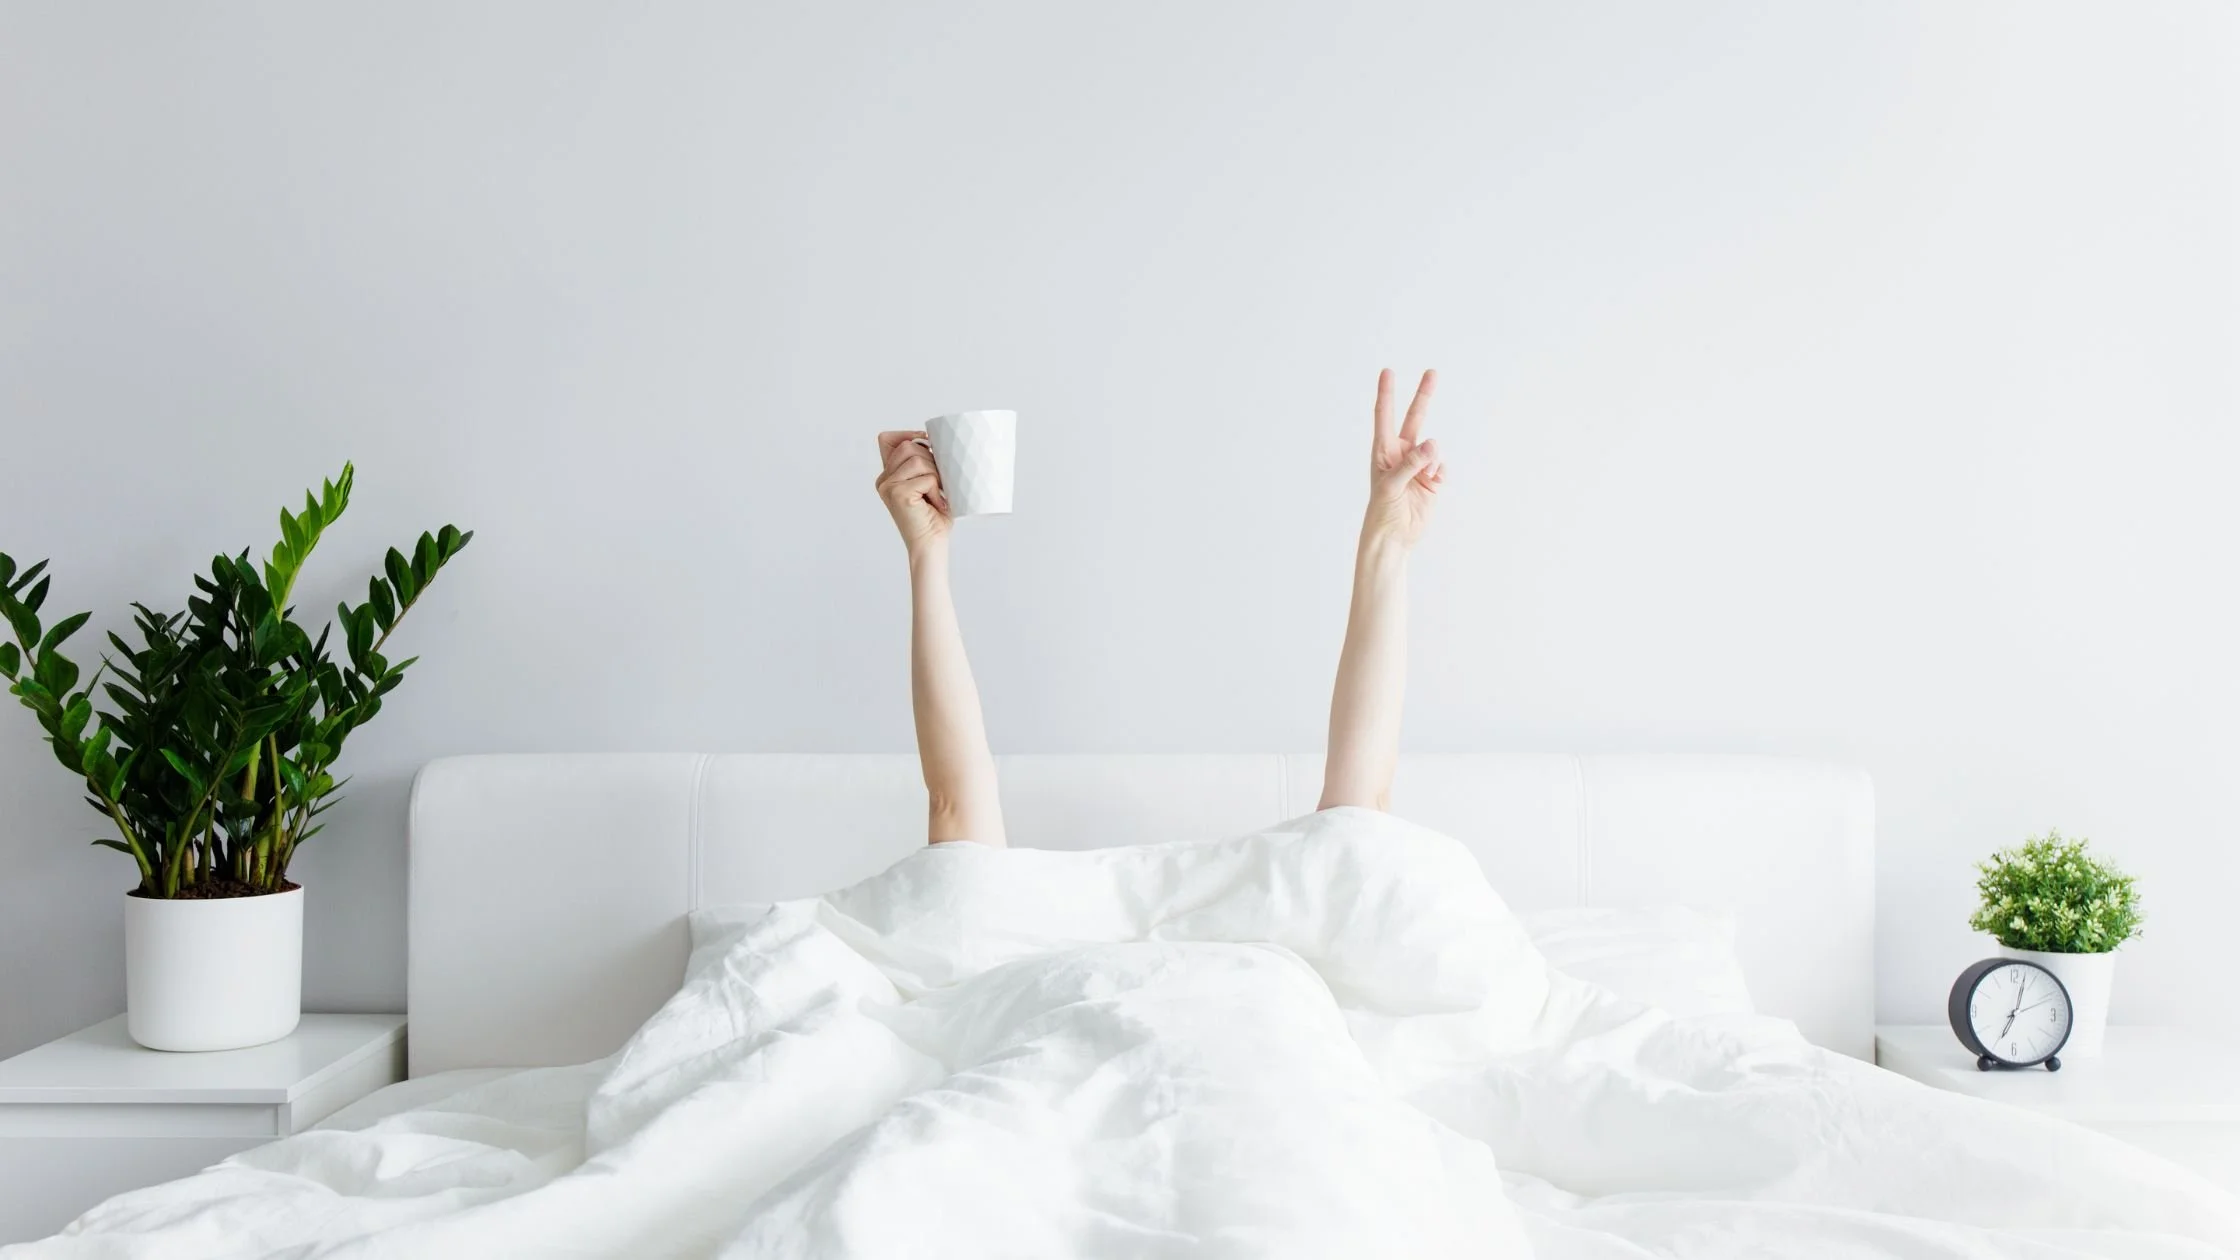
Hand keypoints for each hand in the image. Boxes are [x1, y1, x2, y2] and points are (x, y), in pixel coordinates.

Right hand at [876, 430, 951, 553]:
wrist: (931, 545)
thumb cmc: (934, 517)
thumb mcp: (928, 482)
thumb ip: (922, 462)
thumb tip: (929, 439)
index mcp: (888, 476)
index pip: (888, 439)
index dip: (907, 435)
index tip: (926, 442)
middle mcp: (883, 480)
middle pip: (908, 447)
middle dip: (931, 461)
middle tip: (937, 485)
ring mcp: (888, 486)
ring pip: (918, 460)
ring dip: (936, 477)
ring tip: (936, 496)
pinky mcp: (897, 493)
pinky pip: (927, 477)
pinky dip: (937, 491)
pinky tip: (936, 505)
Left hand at [1364, 369, 1443, 545]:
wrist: (1394, 537)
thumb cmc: (1382, 511)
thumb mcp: (1392, 485)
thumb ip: (1412, 463)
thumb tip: (1433, 443)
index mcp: (1383, 451)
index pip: (1384, 416)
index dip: (1386, 393)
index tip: (1387, 371)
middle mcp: (1401, 453)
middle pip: (1414, 418)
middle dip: (1423, 396)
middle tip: (1432, 372)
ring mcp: (1417, 465)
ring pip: (1433, 448)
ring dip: (1431, 460)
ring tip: (1424, 478)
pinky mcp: (1431, 479)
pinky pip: (1441, 466)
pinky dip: (1439, 473)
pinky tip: (1431, 486)